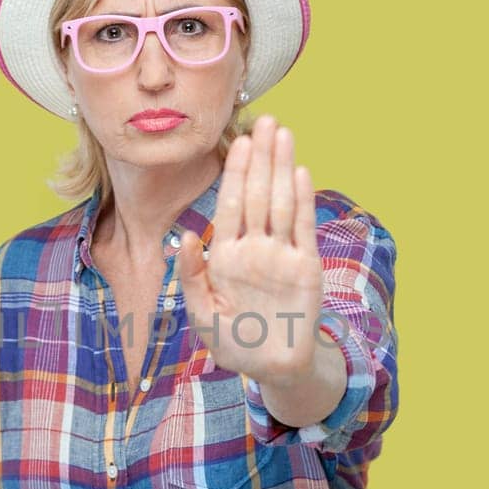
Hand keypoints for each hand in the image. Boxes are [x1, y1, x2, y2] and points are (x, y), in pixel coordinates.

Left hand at [175, 114, 323, 388]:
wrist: (273, 369)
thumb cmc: (234, 344)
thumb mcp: (202, 314)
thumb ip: (192, 276)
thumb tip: (181, 238)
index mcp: (227, 255)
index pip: (231, 205)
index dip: (234, 173)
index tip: (237, 141)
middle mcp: (255, 248)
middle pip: (258, 194)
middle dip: (261, 157)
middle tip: (265, 120)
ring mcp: (282, 255)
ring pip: (281, 203)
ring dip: (282, 168)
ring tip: (283, 133)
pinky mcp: (306, 268)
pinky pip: (302, 228)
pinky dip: (301, 201)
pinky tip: (299, 172)